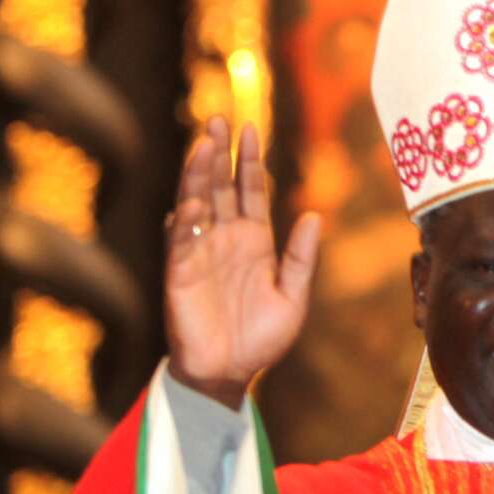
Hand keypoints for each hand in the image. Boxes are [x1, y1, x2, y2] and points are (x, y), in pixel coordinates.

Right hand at [164, 117, 322, 410]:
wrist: (231, 374)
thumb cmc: (261, 339)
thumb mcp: (294, 297)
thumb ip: (302, 258)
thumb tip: (314, 215)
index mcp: (254, 241)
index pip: (250, 191)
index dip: (250, 160)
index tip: (251, 127)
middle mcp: (225, 240)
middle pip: (220, 187)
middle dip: (220, 154)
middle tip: (219, 119)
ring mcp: (200, 254)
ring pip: (197, 205)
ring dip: (199, 176)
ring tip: (203, 145)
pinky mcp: (179, 275)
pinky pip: (180, 243)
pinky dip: (185, 222)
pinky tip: (190, 202)